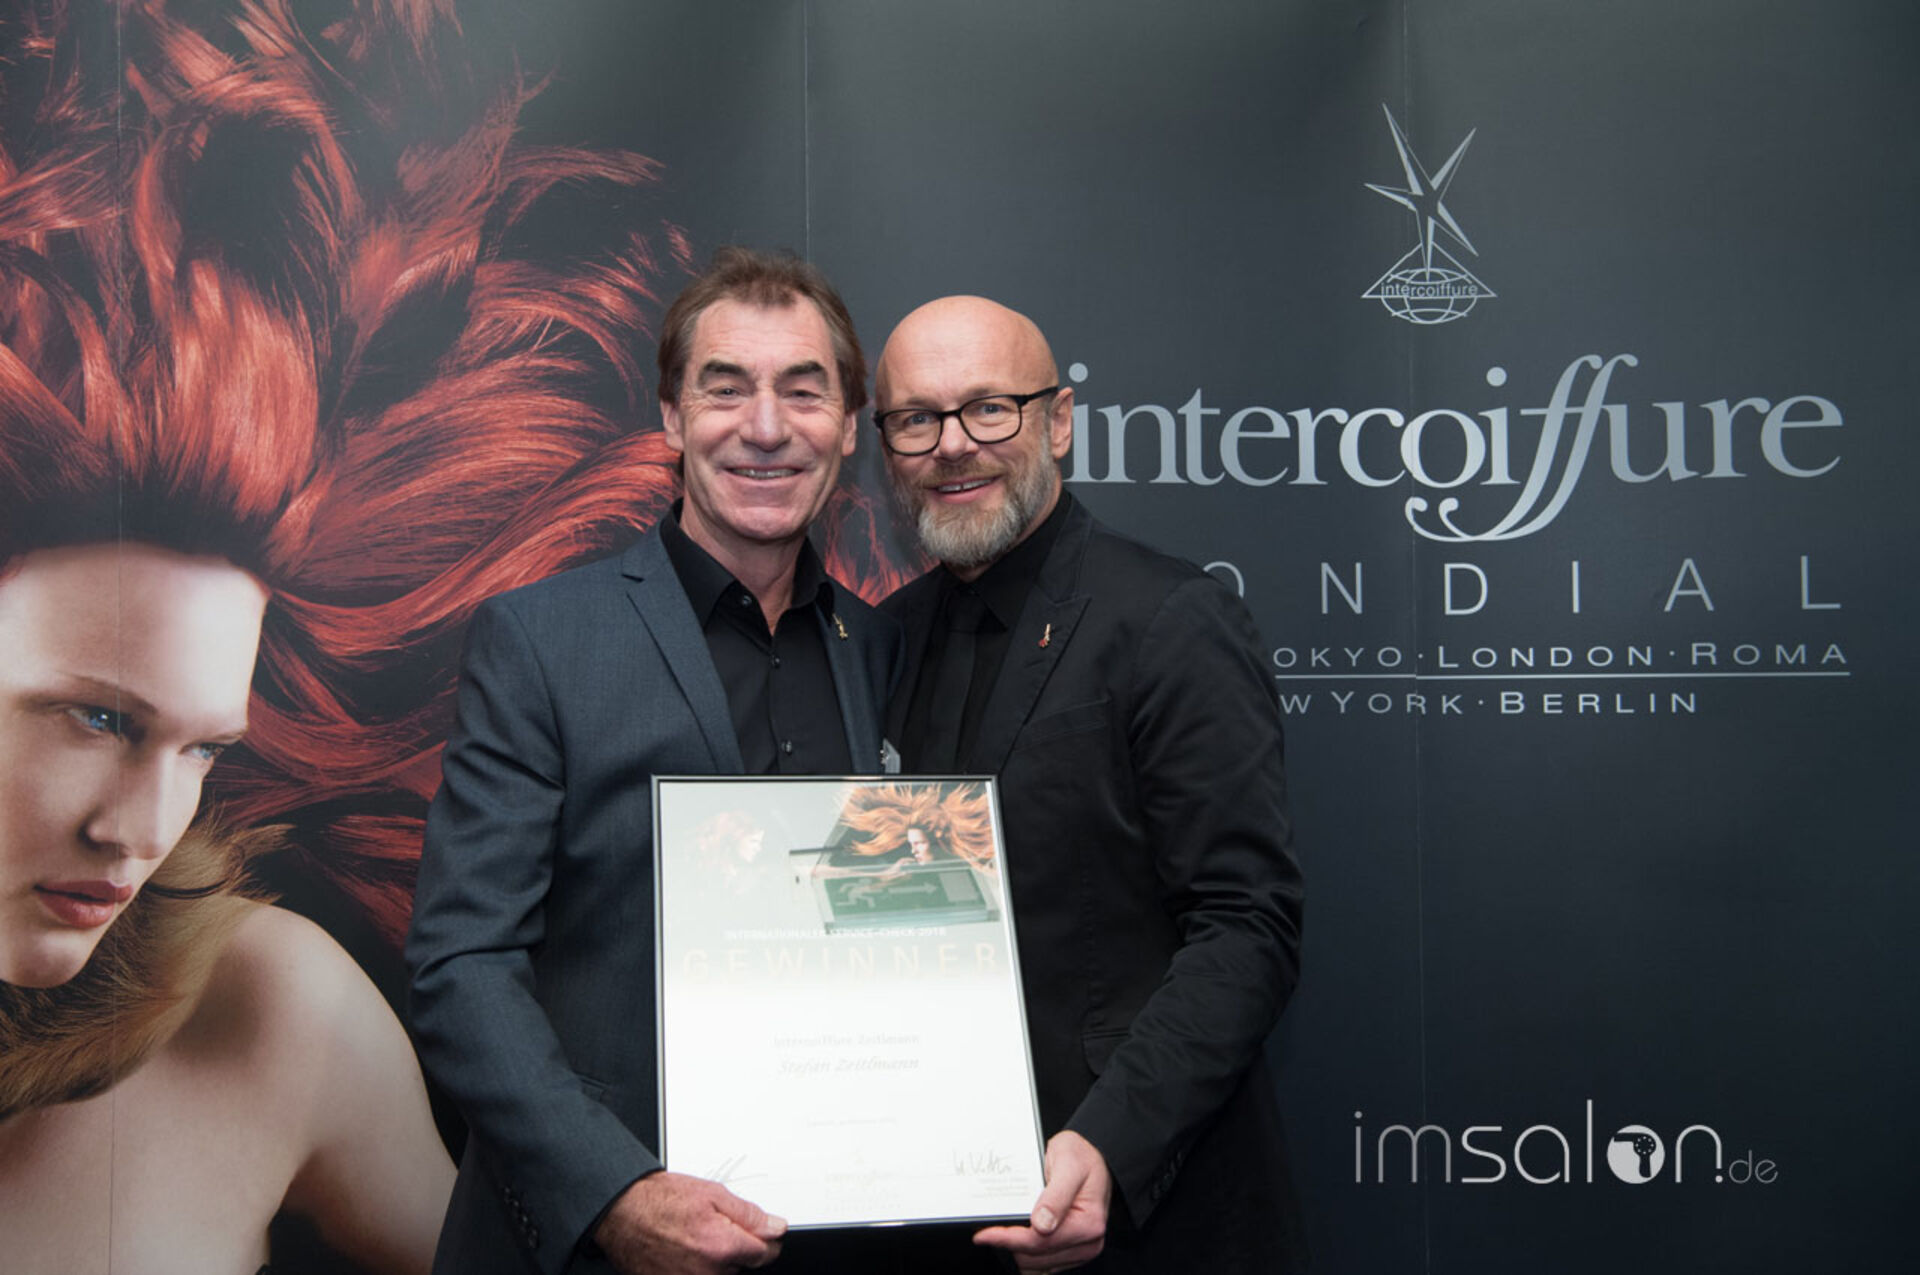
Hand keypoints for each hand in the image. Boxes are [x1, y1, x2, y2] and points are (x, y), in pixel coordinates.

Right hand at [592, 1171, 785, 1274]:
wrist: (621, 1213)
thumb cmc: (660, 1201)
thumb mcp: (712, 1194)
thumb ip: (749, 1215)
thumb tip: (776, 1228)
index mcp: (722, 1247)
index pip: (766, 1254)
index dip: (764, 1238)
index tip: (755, 1231)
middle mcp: (708, 1273)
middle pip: (743, 1266)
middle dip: (735, 1248)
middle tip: (713, 1227)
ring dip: (716, 1260)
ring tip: (694, 1238)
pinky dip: (696, 1268)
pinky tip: (684, 1252)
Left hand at [973, 1130, 1110, 1271]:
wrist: (1093, 1155)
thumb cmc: (1081, 1156)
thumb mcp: (1068, 1165)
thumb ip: (1056, 1195)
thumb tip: (1041, 1225)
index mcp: (1088, 1223)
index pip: (1039, 1242)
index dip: (1008, 1239)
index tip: (984, 1235)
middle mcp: (1087, 1242)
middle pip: (1035, 1257)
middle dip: (1011, 1244)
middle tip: (992, 1226)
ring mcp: (1080, 1249)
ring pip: (1037, 1265)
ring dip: (1018, 1250)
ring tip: (1005, 1229)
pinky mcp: (1073, 1252)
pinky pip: (1043, 1263)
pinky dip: (1027, 1252)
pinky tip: (1019, 1235)